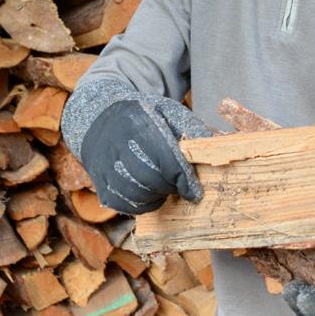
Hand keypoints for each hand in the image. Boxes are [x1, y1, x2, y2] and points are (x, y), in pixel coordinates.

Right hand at [80, 96, 210, 213]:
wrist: (101, 117)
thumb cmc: (143, 116)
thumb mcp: (167, 111)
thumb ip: (191, 128)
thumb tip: (215, 144)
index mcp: (139, 124)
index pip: (166, 160)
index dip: (184, 180)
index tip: (195, 192)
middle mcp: (118, 145)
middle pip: (151, 180)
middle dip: (171, 187)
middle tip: (179, 186)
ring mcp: (105, 165)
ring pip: (136, 196)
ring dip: (156, 197)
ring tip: (163, 186)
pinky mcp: (99, 182)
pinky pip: (123, 204)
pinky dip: (141, 204)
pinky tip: (148, 192)